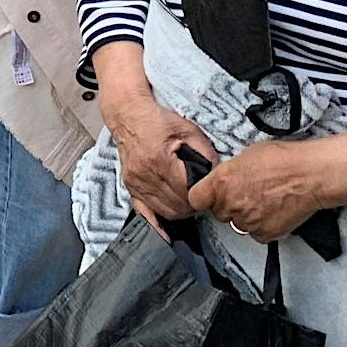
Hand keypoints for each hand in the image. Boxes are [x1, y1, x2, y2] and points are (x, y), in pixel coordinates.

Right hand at [106, 88, 215, 226]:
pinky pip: (143, 212)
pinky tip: (165, 232)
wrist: (128, 114)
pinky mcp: (129, 185)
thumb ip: (206, 154)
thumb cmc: (157, 120)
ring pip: (164, 212)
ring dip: (179, 212)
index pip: (187, 194)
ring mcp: (135, 181)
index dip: (201, 197)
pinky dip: (156, 223)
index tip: (206, 193)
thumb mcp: (188, 130)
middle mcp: (145, 174)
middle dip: (192, 206)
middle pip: (177, 207)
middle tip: (199, 198)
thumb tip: (218, 176)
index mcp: (160, 160)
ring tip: (186, 201)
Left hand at [188, 142, 324, 243]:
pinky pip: (256, 234)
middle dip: (227, 205)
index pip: (195, 199)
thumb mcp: (243, 157)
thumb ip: (227, 174)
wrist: (309, 175)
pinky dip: (261, 227)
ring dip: (244, 217)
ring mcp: (248, 221)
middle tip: (244, 195)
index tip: (208, 195)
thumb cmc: (280, 159)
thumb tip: (223, 181)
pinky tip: (271, 212)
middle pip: (218, 213)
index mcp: (220, 182)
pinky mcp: (266, 234)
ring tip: (261, 202)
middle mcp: (231, 204)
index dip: (202, 197)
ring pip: (237, 225)